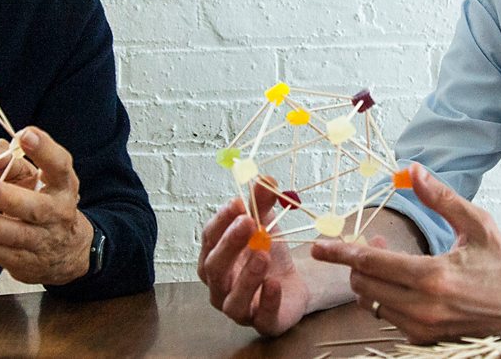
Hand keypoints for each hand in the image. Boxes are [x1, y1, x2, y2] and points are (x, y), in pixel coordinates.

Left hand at [0, 127, 91, 284]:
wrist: (66, 251)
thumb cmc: (42, 202)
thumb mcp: (34, 179)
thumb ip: (8, 161)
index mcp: (63, 185)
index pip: (59, 165)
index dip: (44, 149)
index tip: (23, 135)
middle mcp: (59, 213)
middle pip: (36, 207)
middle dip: (5, 196)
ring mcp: (44, 240)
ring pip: (16, 235)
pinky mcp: (28, 262)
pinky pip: (3, 255)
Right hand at [197, 182, 310, 336]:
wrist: (292, 284)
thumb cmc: (268, 254)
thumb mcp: (266, 224)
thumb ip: (262, 203)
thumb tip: (265, 177)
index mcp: (213, 259)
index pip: (208, 239)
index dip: (221, 222)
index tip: (237, 203)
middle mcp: (218, 287)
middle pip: (214, 268)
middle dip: (229, 244)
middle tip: (248, 223)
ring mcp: (237, 308)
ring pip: (232, 300)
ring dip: (246, 276)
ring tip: (262, 254)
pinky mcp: (262, 324)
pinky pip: (260, 318)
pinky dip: (266, 301)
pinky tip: (274, 284)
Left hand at [311, 164, 500, 343]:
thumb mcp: (476, 224)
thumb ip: (441, 198)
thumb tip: (413, 170)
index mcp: (433, 277)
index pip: (372, 264)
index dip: (342, 253)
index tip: (319, 247)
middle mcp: (424, 308)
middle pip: (364, 286)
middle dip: (358, 264)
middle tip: (372, 244)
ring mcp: (424, 329)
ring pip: (373, 304)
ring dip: (372, 282)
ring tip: (394, 263)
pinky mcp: (426, 341)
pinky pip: (389, 318)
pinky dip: (387, 300)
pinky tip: (404, 284)